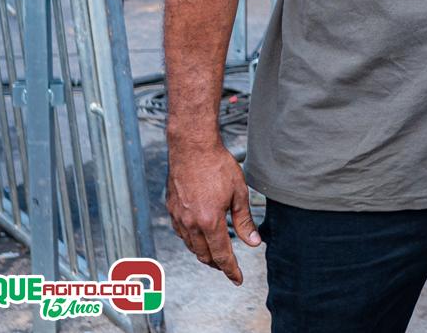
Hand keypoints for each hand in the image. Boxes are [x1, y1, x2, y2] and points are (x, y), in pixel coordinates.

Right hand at [166, 139, 259, 284]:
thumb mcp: (239, 192)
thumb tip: (254, 242)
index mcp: (210, 222)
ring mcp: (178, 218)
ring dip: (205, 253)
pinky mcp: (172, 210)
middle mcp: (191, 224)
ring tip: (217, 253)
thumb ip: (245, 220)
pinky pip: (182, 234)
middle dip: (218, 264)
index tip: (238, 279)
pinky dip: (193, 241)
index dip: (231, 270)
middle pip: (204, 255)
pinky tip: (201, 236)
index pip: (222, 255)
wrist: (192, 148)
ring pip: (191, 246)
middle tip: (229, 267)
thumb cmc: (217, 166)